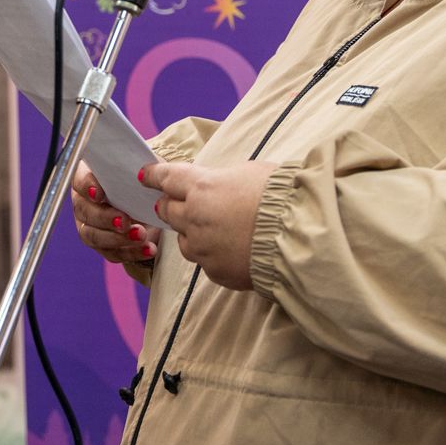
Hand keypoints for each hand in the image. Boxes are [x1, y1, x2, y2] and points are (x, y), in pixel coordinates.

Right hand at [70, 161, 159, 265]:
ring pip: (93, 235)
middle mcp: (83, 201)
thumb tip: (146, 171)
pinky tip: (148, 249)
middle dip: (105, 218)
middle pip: (84, 211)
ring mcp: (89, 225)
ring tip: (141, 236)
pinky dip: (130, 252)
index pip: (79, 180)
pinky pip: (111, 252)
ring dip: (117, 238)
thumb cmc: (140, 180)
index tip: (99, 194)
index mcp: (88, 177)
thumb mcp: (141, 168)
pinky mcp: (102, 244)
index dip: (87, 187)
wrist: (150, 201)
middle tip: (125, 221)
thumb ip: (136, 168)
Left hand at [140, 159, 279, 290]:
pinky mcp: (215, 271)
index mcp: (201, 187)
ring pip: (184, 240)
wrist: (302, 238)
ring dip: (192, 233)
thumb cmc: (282, 197)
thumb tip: (216, 185)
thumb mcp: (250, 173)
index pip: (167, 177)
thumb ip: (223, 180)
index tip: (143, 175)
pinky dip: (213, 255)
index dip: (154, 175)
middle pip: (167, 210)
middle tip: (180, 202)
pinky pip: (205, 261)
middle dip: (171, 205)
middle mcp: (194, 218)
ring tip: (217, 229)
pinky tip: (234, 249)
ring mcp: (202, 248)